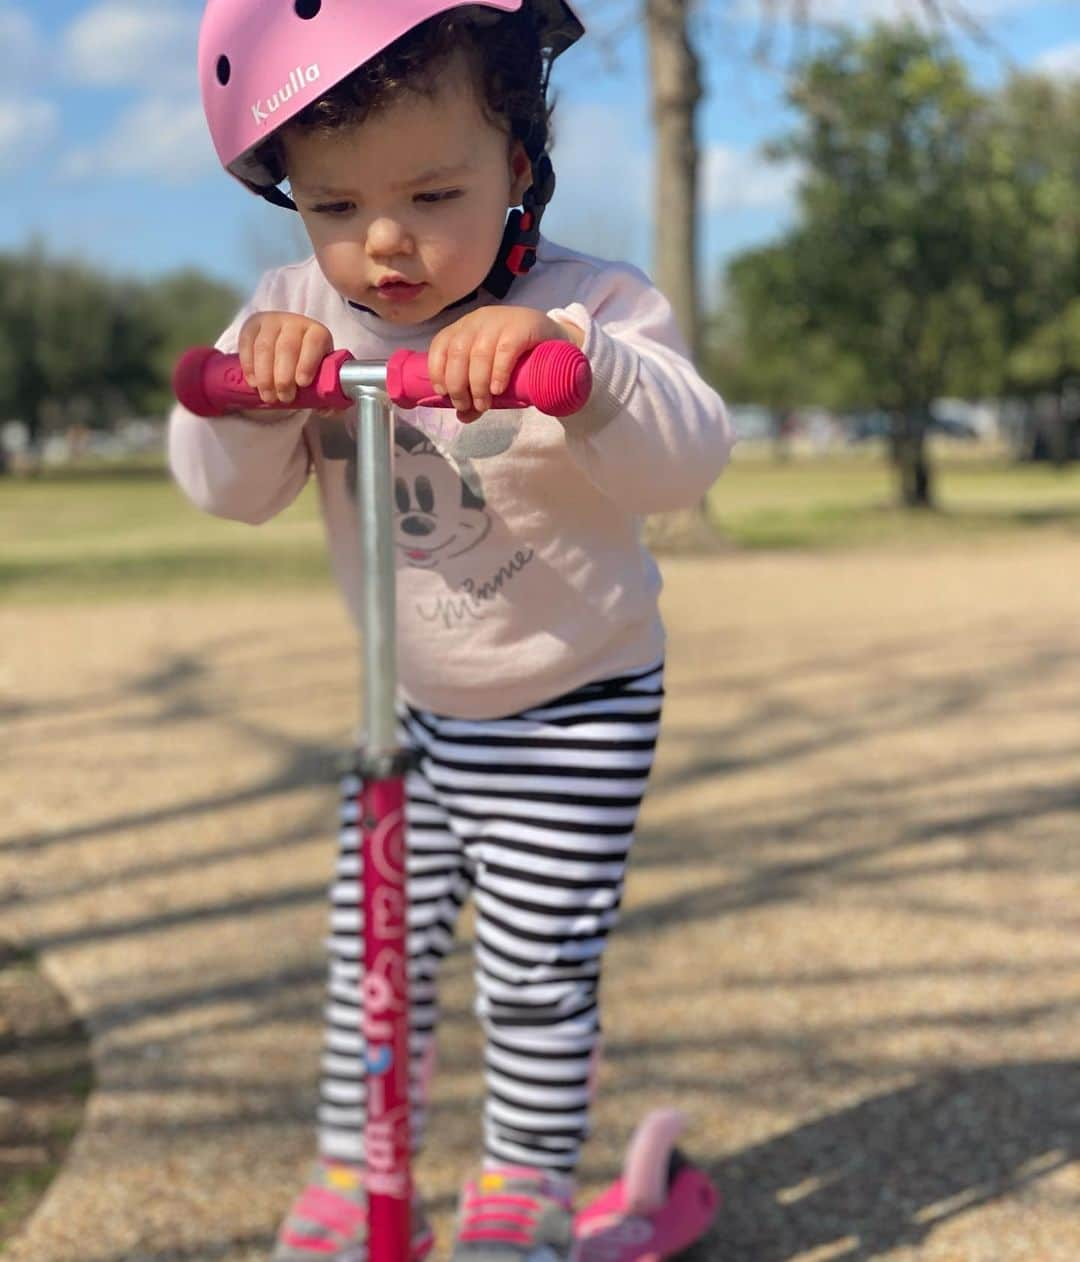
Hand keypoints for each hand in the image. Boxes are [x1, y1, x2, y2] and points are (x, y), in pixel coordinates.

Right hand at [237, 312, 333, 405]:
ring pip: (265, 347)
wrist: (285, 344)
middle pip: (287, 347)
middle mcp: (294, 323)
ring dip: (265, 375)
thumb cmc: (306, 364)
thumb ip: (328, 394)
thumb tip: (325, 411)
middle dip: (284, 376)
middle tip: (284, 397)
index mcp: (317, 333)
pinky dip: (249, 365)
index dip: (308, 363)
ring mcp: (271, 322)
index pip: (314, 342)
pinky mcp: (252, 326)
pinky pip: (247, 344)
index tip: (302, 383)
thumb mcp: (321, 375)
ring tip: (268, 396)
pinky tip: (254, 382)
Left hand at [428, 306, 584, 421]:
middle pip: (458, 352)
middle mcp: (479, 321)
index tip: (443, 392)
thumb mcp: (493, 374)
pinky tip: (498, 389)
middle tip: (465, 406)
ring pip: (479, 353)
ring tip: (484, 405)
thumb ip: (477, 393)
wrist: (559, 342)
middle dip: (457, 384)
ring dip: (477, 384)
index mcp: (466, 328)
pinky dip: (498, 372)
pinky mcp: (523, 327)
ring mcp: (501, 321)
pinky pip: (505, 349)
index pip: (441, 344)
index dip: (437, 369)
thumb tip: (462, 417)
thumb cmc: (520, 359)